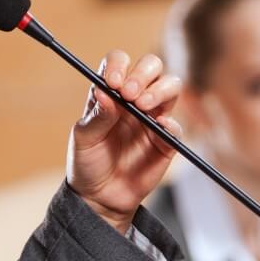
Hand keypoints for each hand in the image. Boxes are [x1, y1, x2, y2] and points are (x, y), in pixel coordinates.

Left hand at [66, 50, 181, 233]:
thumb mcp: (83, 139)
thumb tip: (104, 91)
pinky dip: (170, 122)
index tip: (113, 83)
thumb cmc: (88, 163)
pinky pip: (176, 124)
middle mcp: (134, 99)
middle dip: (144, 73)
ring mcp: (152, 117)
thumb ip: (97, 116)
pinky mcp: (166, 140)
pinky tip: (157, 126)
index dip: (119, 66)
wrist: (100, 198)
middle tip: (130, 93)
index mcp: (110, 92)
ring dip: (159, 90)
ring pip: (170, 86)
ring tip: (143, 106)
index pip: (119, 62)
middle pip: (151, 66)